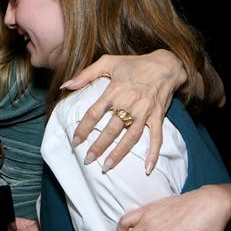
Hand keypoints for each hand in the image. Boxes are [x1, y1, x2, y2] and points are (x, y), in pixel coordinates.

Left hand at [62, 50, 185, 172]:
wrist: (165, 65)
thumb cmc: (134, 64)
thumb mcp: (108, 62)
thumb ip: (85, 74)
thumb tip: (66, 85)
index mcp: (114, 91)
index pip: (94, 113)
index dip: (83, 128)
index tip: (76, 141)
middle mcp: (129, 104)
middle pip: (111, 129)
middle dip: (98, 146)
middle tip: (87, 159)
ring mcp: (144, 112)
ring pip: (131, 137)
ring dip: (119, 153)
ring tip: (106, 166)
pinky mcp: (157, 117)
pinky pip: (157, 138)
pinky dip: (154, 153)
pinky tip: (148, 169)